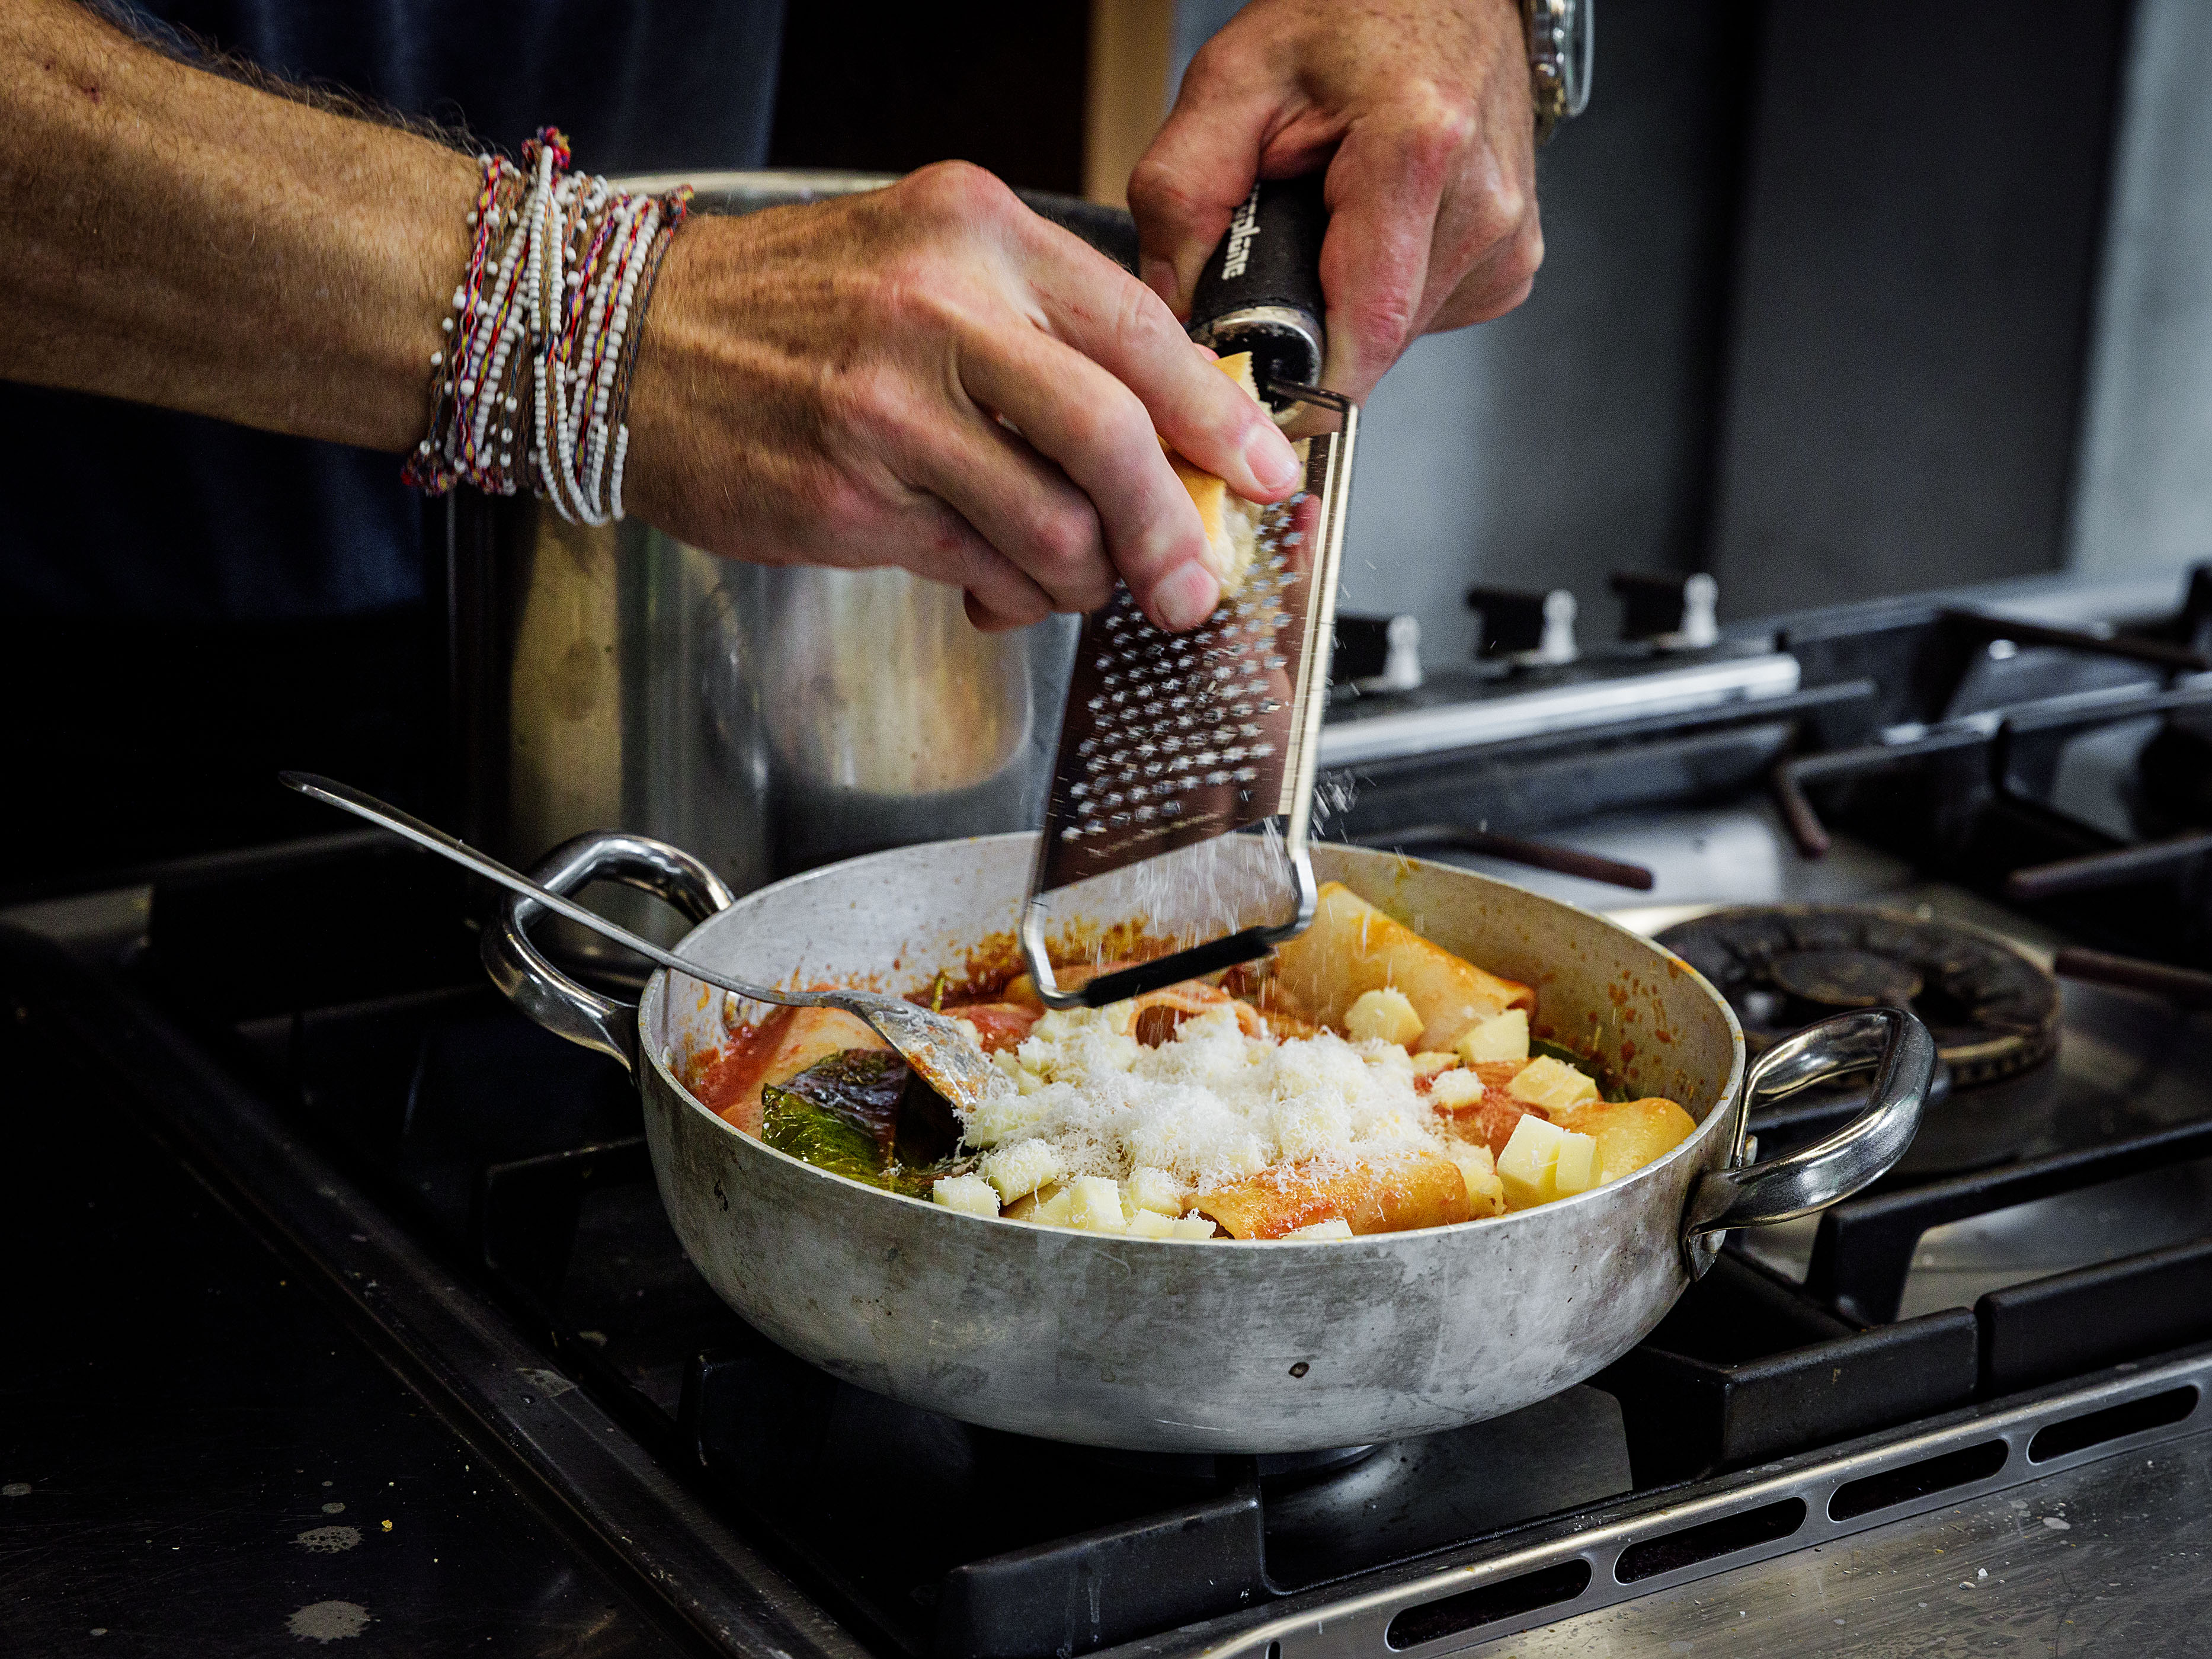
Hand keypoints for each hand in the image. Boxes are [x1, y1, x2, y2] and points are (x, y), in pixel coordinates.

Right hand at [622, 163, 1302, 631]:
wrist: (626, 343)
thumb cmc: (786, 310)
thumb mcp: (923, 260)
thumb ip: (1039, 329)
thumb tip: (1162, 436)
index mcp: (976, 231)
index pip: (1140, 333)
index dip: (1217, 419)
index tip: (1261, 472)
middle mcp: (937, 309)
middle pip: (1112, 436)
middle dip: (1172, 528)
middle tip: (1190, 579)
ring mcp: (886, 408)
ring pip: (1053, 523)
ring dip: (1084, 575)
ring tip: (1072, 577)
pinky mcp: (846, 497)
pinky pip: (978, 567)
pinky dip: (1011, 593)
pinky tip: (999, 585)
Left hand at [1128, 0, 1540, 402]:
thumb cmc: (1347, 18)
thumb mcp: (1232, 81)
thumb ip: (1182, 194)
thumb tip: (1173, 308)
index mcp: (1417, 151)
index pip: (1362, 336)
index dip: (1295, 385)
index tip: (1248, 388)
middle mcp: (1480, 206)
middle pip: (1370, 346)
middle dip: (1307, 329)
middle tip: (1277, 258)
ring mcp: (1506, 240)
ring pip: (1396, 340)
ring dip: (1345, 307)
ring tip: (1329, 227)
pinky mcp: (1510, 263)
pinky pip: (1426, 318)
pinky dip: (1384, 292)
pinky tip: (1372, 232)